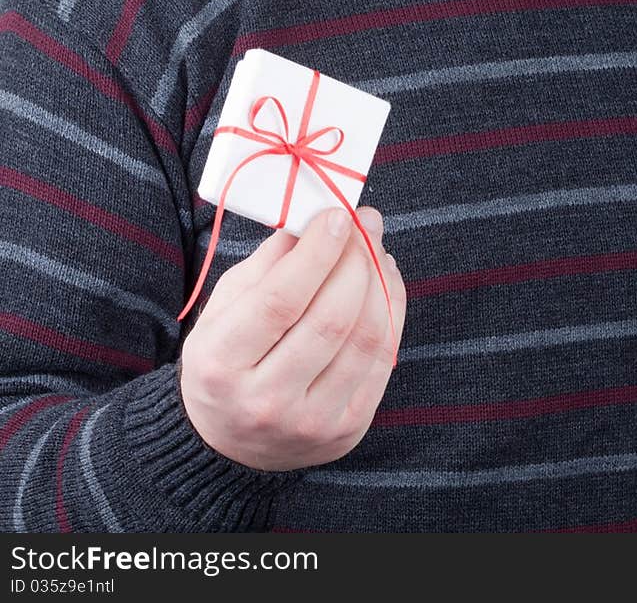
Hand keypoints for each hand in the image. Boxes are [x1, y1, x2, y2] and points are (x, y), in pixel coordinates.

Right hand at [178, 205, 404, 470]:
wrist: (230, 444)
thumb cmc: (226, 360)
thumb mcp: (224, 308)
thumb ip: (267, 264)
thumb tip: (315, 219)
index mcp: (221, 363)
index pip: (280, 300)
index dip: (317, 253)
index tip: (338, 215)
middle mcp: (264, 401)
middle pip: (330, 319)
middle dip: (356, 259)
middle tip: (364, 222)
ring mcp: (311, 422)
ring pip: (365, 339)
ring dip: (380, 281)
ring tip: (376, 248)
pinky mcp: (348, 430)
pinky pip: (383, 360)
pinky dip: (392, 311)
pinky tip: (385, 282)